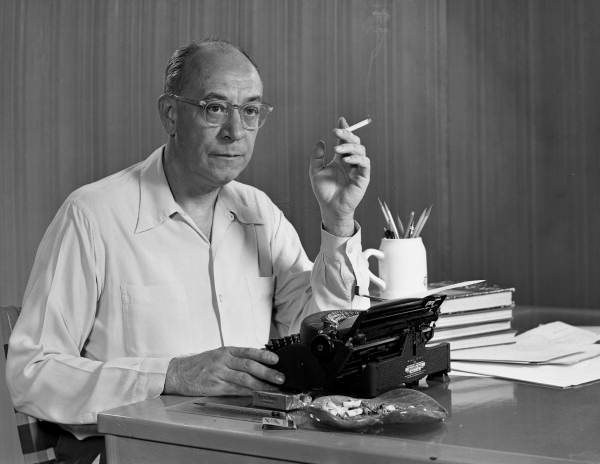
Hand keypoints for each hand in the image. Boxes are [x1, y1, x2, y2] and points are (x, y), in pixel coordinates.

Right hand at [163, 346, 283, 395]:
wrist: (178, 372)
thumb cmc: (200, 364)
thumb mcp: (218, 355)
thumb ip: (235, 359)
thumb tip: (258, 364)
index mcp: (226, 351)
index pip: (249, 351)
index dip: (264, 356)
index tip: (276, 360)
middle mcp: (223, 360)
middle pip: (249, 365)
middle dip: (267, 372)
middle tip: (280, 378)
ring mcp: (219, 373)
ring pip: (244, 378)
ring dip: (261, 384)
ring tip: (272, 389)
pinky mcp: (214, 387)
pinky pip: (234, 390)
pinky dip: (247, 393)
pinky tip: (256, 395)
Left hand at [309, 117, 370, 236]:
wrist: (330, 207)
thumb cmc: (323, 191)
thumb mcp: (315, 170)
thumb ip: (317, 156)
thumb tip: (321, 141)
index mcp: (340, 159)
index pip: (345, 141)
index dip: (345, 130)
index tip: (341, 120)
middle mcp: (350, 162)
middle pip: (354, 142)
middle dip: (347, 134)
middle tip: (336, 132)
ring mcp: (358, 169)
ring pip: (360, 150)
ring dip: (350, 146)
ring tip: (338, 149)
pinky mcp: (363, 177)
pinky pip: (365, 163)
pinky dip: (357, 159)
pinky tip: (346, 159)